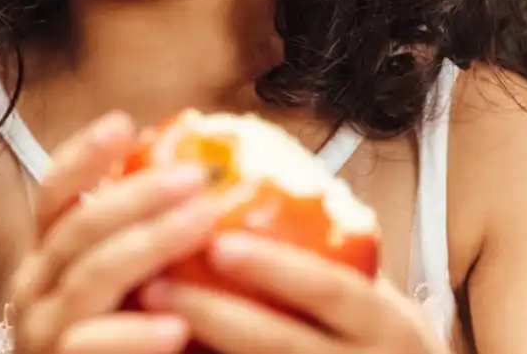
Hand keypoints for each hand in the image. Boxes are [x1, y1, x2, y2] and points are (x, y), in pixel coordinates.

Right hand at [9, 111, 224, 353]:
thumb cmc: (128, 340)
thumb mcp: (133, 280)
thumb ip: (149, 236)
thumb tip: (214, 177)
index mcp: (47, 255)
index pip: (52, 194)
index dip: (84, 156)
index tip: (124, 123)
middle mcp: (34, 287)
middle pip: (78, 226)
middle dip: (138, 194)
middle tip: (197, 175)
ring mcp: (41, 333)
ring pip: (89, 276)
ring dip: (149, 244)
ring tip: (202, 221)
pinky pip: (90, 346)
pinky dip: (134, 335)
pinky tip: (176, 325)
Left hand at [136, 232, 448, 353]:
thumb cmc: (382, 344)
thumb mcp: (377, 301)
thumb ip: (331, 258)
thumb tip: (244, 188)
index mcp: (386, 325)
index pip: (329, 290)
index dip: (273, 267)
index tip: (217, 243)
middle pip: (278, 345)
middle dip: (211, 314)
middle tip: (152, 284)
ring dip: (194, 347)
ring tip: (141, 320)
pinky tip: (165, 349)